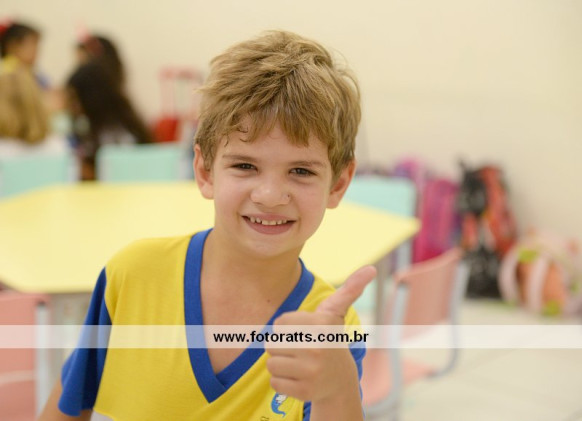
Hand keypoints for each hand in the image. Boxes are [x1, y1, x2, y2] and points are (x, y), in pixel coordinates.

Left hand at [265, 265, 375, 402]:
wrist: (339, 379)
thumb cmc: (329, 338)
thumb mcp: (336, 312)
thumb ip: (350, 289)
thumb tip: (371, 268)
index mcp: (320, 326)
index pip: (278, 323)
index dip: (287, 328)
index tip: (304, 333)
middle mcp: (317, 349)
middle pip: (271, 343)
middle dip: (282, 347)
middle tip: (300, 350)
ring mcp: (312, 372)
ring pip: (271, 364)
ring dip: (281, 365)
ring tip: (299, 364)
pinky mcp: (304, 392)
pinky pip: (275, 383)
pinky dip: (282, 382)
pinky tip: (299, 379)